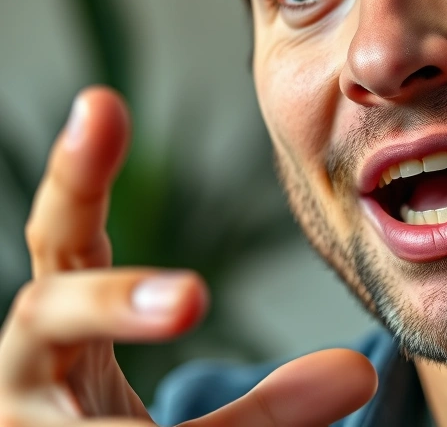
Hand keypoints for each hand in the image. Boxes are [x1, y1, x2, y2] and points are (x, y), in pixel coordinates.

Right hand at [0, 88, 376, 425]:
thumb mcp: (200, 426)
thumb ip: (274, 404)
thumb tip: (361, 377)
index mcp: (62, 333)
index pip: (65, 239)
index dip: (76, 174)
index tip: (102, 102)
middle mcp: (26, 374)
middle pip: (44, 313)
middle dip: (111, 302)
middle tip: (191, 298)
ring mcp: (23, 426)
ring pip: (71, 424)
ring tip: (195, 351)